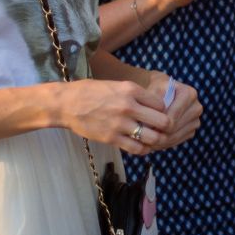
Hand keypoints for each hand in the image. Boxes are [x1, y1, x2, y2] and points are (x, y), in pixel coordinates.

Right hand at [57, 78, 175, 155]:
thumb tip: (153, 104)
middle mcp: (129, 106)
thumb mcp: (116, 85)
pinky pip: (136, 148)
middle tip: (164, 129)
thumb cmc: (90, 92)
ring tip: (154, 139)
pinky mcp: (112, 138)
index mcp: (131, 90)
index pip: (161, 104)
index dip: (164, 110)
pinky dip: (143, 149)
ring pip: (152, 137)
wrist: (67, 104)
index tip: (160, 114)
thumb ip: (134, 94)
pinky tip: (142, 146)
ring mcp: (120, 124)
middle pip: (163, 121)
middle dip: (166, 127)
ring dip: (156, 140)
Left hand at [143, 70, 201, 150]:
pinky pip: (177, 141)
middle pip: (174, 128)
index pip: (172, 116)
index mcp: (189, 94)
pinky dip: (164, 144)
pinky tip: (152, 142)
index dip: (155, 124)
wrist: (163, 94)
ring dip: (158, 141)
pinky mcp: (191, 131)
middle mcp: (196, 107)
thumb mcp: (151, 92)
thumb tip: (149, 125)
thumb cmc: (155, 91)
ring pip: (175, 137)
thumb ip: (151, 105)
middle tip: (140, 138)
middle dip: (156, 134)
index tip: (140, 128)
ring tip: (143, 141)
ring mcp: (195, 120)